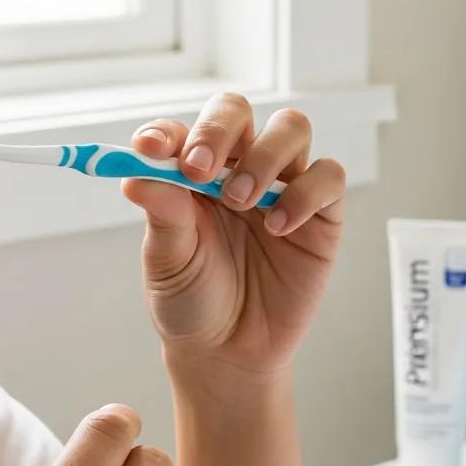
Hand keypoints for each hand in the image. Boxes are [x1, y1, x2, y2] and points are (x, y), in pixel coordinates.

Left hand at [122, 93, 346, 378]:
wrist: (229, 352)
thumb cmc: (193, 301)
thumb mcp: (167, 262)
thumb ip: (162, 215)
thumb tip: (138, 174)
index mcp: (193, 175)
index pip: (182, 131)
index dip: (167, 132)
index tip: (152, 150)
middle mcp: (238, 169)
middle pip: (238, 112)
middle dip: (218, 130)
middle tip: (200, 171)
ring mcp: (282, 186)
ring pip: (291, 128)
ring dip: (263, 157)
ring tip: (240, 203)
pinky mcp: (321, 213)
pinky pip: (328, 176)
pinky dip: (305, 192)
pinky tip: (279, 228)